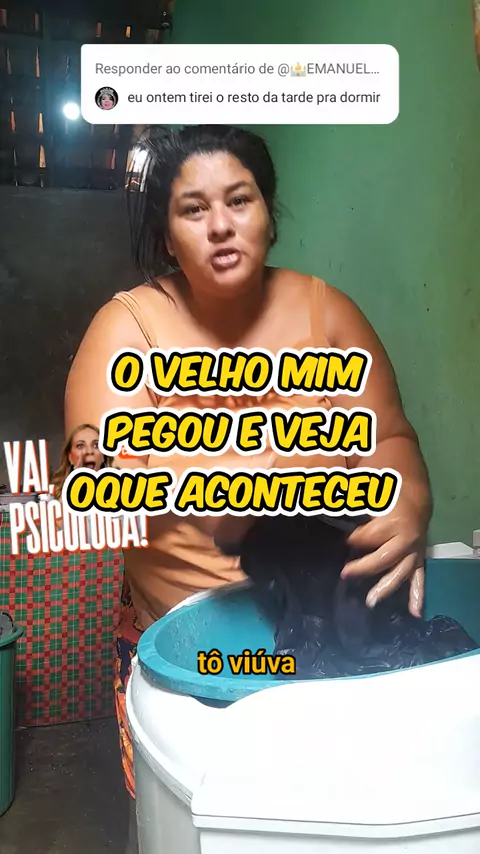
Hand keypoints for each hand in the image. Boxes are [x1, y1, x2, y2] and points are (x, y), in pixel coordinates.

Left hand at [341, 492, 427, 616]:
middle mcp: (406, 539)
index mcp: (393, 522)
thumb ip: (349, 502)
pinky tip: (414, 613)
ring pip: (400, 572)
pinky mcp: (419, 558)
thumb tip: (325, 509)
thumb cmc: (386, 491)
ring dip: (385, 588)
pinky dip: (417, 595)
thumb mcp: (367, 492)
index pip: (366, 537)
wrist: (415, 493)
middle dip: (362, 567)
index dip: (351, 539)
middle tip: (345, 574)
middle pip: (382, 559)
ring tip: (370, 602)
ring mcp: (415, 550)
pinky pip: (419, 577)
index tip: (342, 541)